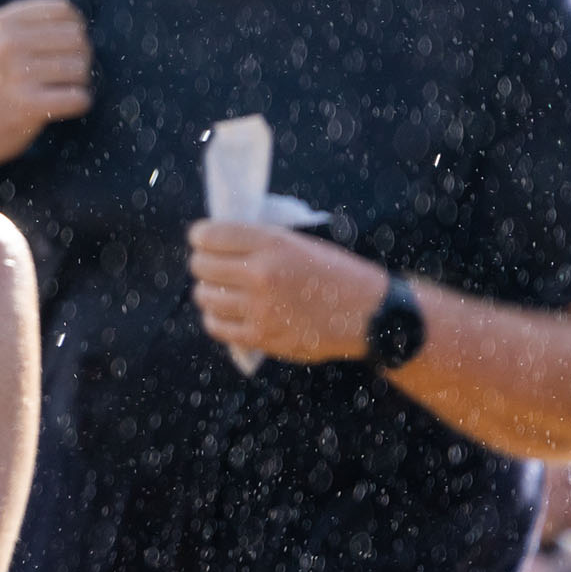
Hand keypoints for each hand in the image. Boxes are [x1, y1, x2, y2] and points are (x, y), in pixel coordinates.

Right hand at [0, 0, 92, 165]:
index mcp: (3, 22)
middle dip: (78, 56)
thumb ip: (25, 26)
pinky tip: (59, 107)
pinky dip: (77, 104)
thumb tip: (76, 22)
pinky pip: (78, 98)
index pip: (64, 10)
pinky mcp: (29, 105)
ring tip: (58, 90)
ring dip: (77, 82)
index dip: (73, 28)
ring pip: (80, 68)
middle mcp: (10, 42)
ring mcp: (19, 73)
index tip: (63, 46)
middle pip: (77, 38)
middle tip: (62, 73)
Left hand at [187, 220, 387, 365]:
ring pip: (204, 297)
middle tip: (213, 267)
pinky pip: (216, 326)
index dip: (201, 237)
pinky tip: (227, 313)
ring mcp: (260, 308)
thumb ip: (259, 240)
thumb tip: (215, 239)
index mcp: (271, 243)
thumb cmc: (336, 273)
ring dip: (209, 292)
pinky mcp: (261, 336)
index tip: (204, 241)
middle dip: (203, 264)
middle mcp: (261, 274)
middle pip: (200, 266)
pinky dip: (216, 318)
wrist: (370, 314)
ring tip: (222, 290)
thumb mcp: (300, 242)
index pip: (208, 235)